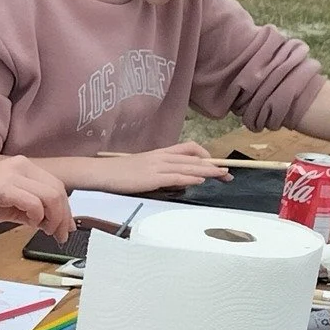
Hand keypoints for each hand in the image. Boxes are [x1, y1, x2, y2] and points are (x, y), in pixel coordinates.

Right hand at [0, 156, 73, 241]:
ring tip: (47, 232)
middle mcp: (21, 165)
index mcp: (23, 167)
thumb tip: (51, 222)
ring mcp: (12, 174)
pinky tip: (29, 224)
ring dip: (54, 218)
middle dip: (63, 216)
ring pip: (50, 196)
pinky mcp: (3, 187)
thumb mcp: (8, 205)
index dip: (65, 209)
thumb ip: (30, 210)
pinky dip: (37, 216)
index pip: (56, 186)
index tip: (65, 228)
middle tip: (60, 235)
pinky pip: (33, 202)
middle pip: (58, 190)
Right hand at [90, 142, 231, 194]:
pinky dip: (189, 178)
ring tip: (222, 176)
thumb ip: (160, 171)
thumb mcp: (142, 168)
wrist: (100, 173)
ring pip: (188, 167)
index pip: (188, 149)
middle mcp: (161, 157)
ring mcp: (156, 166)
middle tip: (228, 173)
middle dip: (213, 165)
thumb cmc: (118, 173)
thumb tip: (177, 178)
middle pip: (193, 158)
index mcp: (159, 153)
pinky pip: (175, 177)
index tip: (215, 163)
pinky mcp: (151, 178)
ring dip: (207, 171)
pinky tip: (199, 181)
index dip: (205, 154)